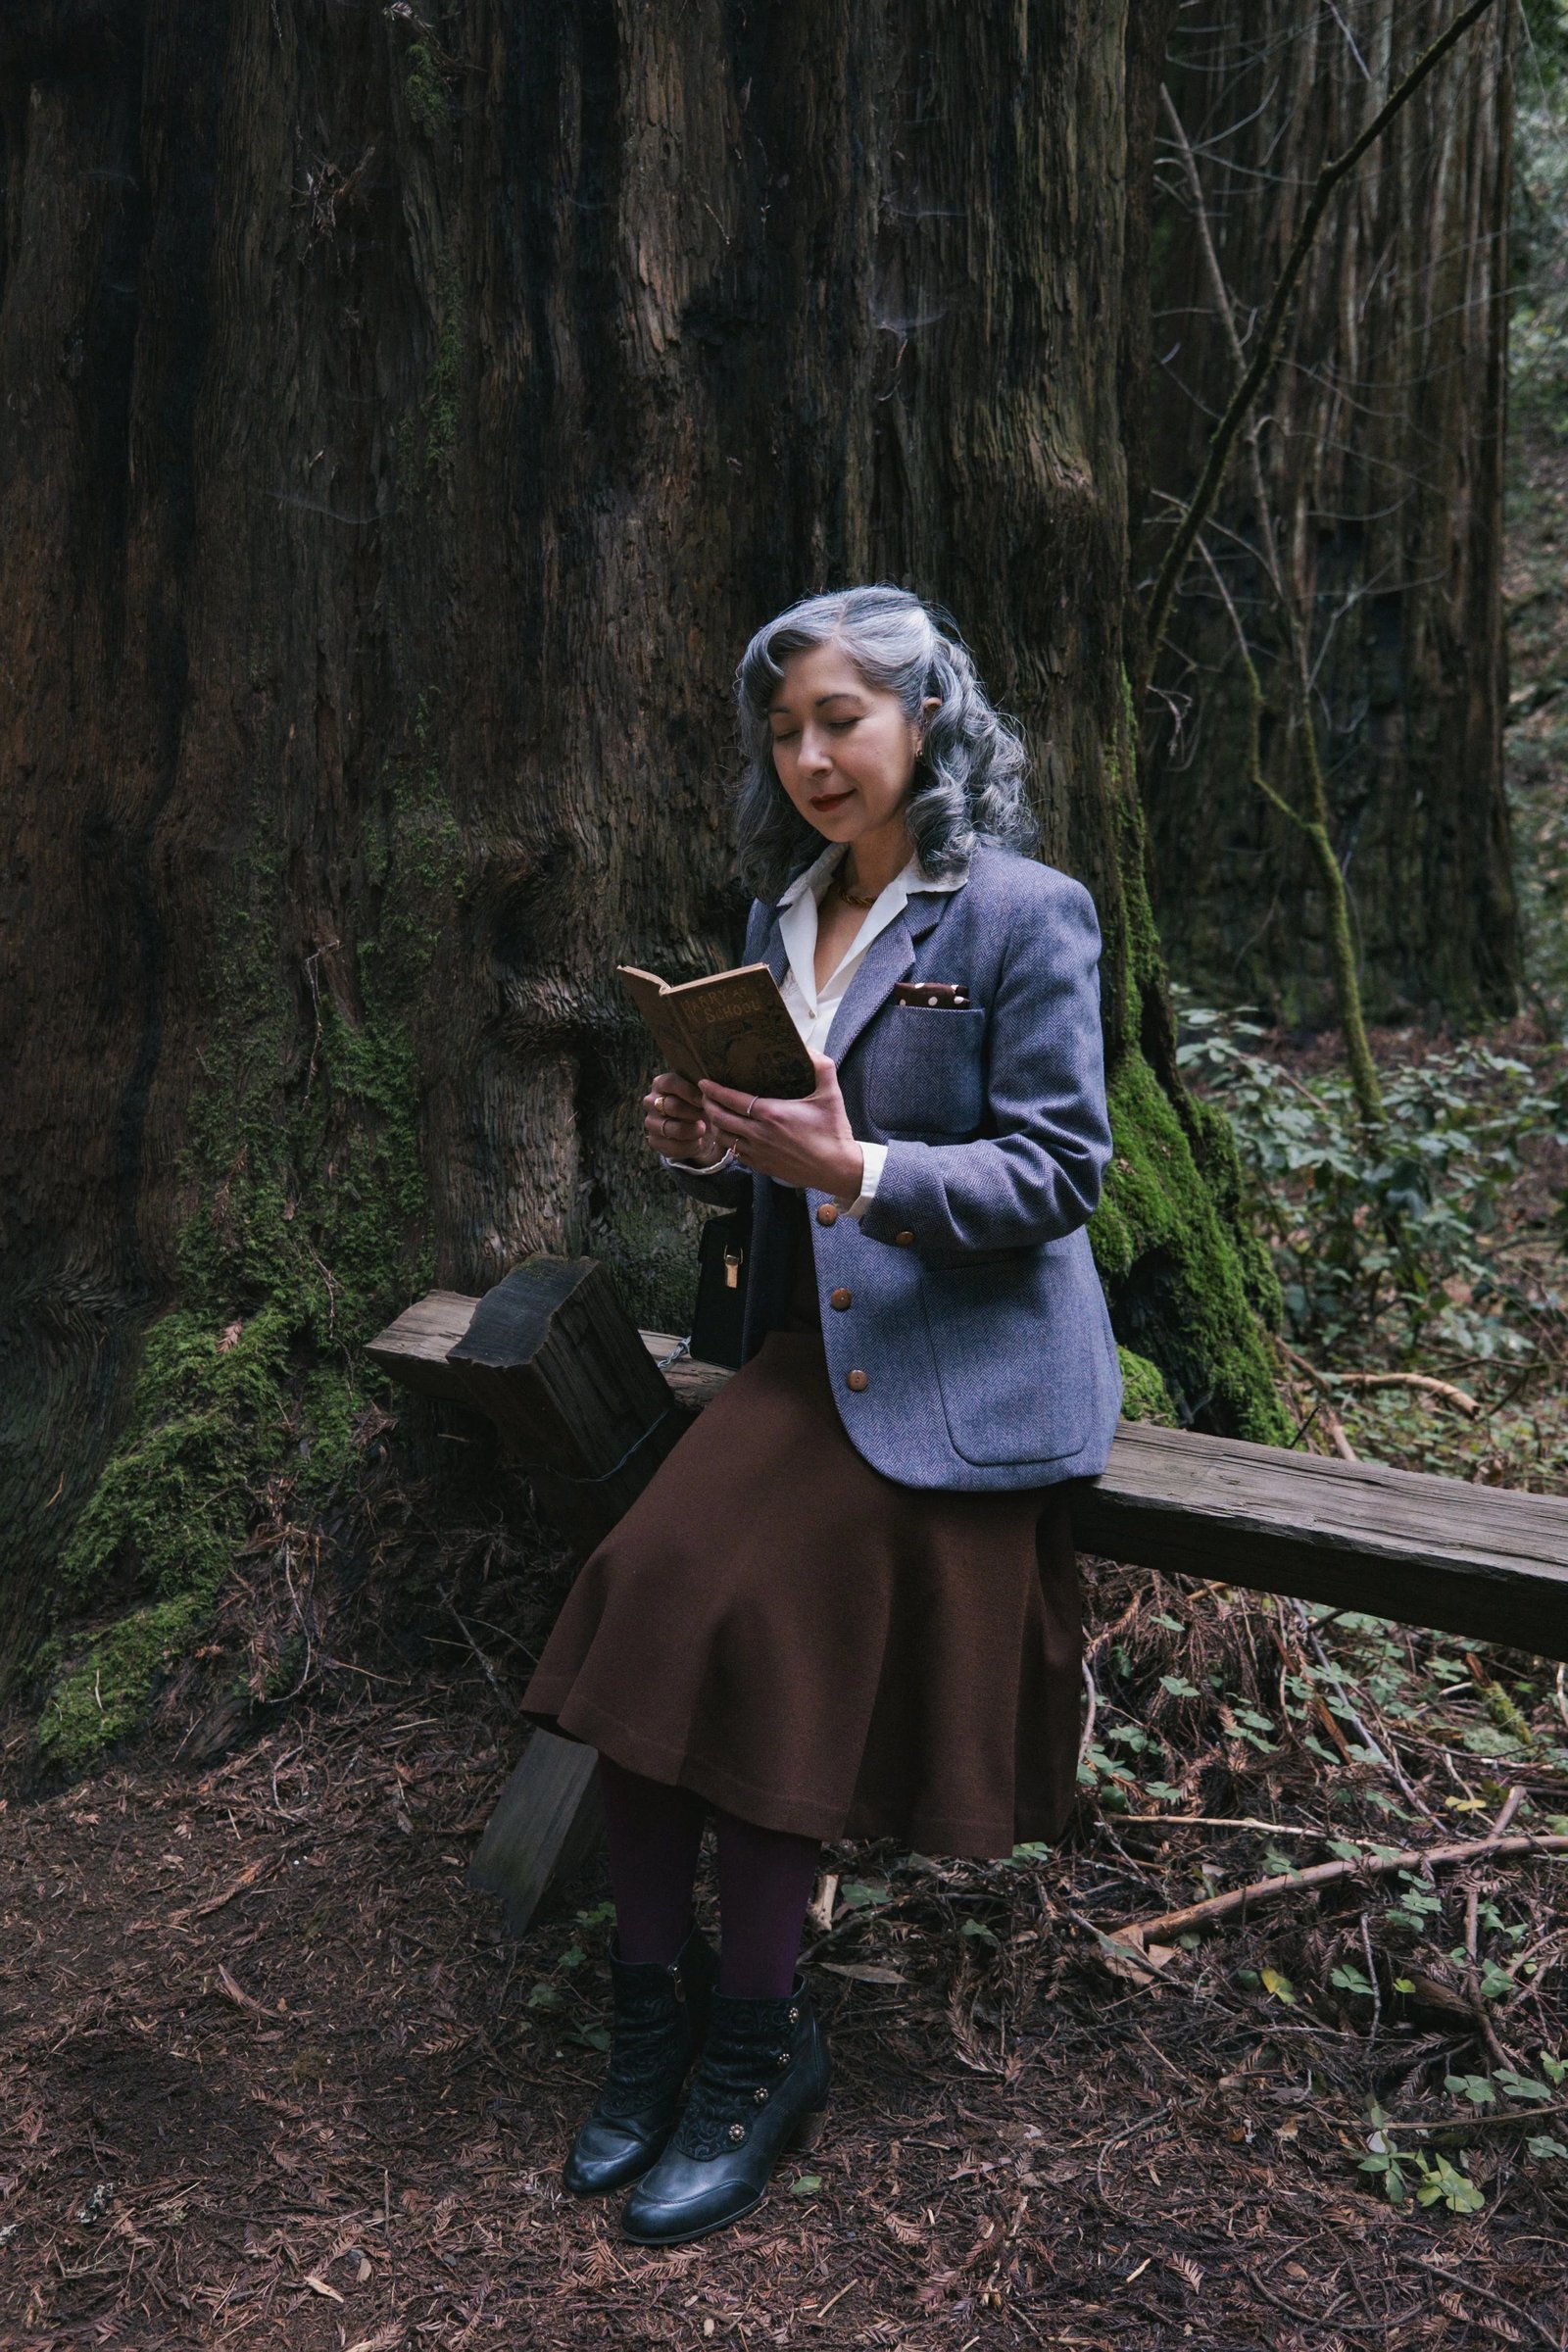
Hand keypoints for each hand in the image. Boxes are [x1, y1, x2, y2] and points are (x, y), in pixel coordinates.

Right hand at [643, 1071, 727, 1164]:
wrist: (699, 1129)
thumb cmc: (700, 1105)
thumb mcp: (701, 1093)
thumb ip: (702, 1089)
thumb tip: (708, 1091)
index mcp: (660, 1084)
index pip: (670, 1083)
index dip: (690, 1092)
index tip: (705, 1099)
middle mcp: (650, 1101)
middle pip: (672, 1106)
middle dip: (693, 1112)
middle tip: (708, 1116)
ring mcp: (650, 1122)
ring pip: (671, 1128)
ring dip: (691, 1130)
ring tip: (703, 1129)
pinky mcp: (654, 1141)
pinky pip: (671, 1146)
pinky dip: (688, 1146)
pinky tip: (698, 1142)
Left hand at [699, 1052, 863, 1196]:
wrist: (837, 1168)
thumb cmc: (833, 1131)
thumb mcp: (831, 1094)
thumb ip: (822, 1067)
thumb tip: (809, 1049)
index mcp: (771, 1113)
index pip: (731, 1099)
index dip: (713, 1090)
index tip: (703, 1081)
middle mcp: (759, 1134)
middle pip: (719, 1118)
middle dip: (707, 1105)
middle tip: (704, 1095)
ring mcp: (758, 1152)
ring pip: (723, 1137)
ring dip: (714, 1124)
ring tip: (713, 1113)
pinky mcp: (761, 1166)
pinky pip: (734, 1153)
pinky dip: (727, 1141)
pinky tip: (729, 1133)